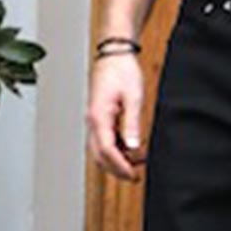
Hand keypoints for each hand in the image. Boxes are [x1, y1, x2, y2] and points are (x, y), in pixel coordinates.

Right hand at [86, 53, 145, 180]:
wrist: (114, 54)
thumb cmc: (122, 70)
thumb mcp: (133, 96)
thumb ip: (132, 122)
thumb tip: (134, 146)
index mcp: (98, 116)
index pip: (106, 150)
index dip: (119, 165)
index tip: (132, 174)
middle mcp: (93, 121)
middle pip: (100, 154)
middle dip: (116, 168)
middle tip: (134, 176)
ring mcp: (94, 119)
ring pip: (101, 148)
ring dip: (117, 158)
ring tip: (138, 162)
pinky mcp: (100, 116)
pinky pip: (105, 138)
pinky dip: (117, 147)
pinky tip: (131, 148)